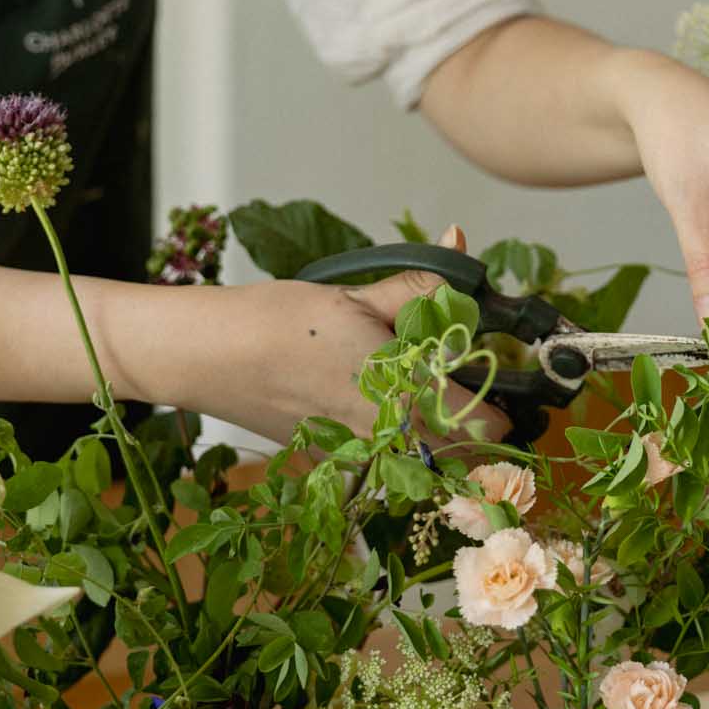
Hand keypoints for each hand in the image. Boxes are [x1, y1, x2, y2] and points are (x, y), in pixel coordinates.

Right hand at [191, 227, 509, 444]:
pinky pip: (383, 459)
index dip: (502, 405)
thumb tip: (459, 247)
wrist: (206, 356)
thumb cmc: (278, 324)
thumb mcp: (359, 296)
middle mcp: (389, 442)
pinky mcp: (331, 461)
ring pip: (425, 462)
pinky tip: (366, 397)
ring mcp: (359, 458)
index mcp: (407, 400)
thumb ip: (421, 287)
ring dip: (434, 434)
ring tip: (413, 389)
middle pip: (466, 456)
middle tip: (457, 381)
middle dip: (472, 424)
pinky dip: (390, 437)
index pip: (491, 429)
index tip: (492, 377)